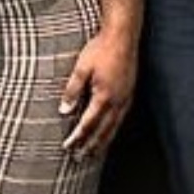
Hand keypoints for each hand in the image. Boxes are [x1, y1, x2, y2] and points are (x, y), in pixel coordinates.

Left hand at [60, 25, 138, 159]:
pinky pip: (121, 118)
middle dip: (91, 146)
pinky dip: (113, 130)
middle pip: (103, 131)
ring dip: (103, 142)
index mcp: (104, 96)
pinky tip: (109, 132)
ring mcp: (126, 98)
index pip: (88, 124)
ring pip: (114, 127)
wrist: (123, 34)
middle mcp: (118, 101)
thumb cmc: (101, 48)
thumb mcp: (81, 68)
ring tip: (94, 153)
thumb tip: (64, 111)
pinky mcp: (130, 93)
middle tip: (80, 159)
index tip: (68, 147)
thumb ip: (72, 90)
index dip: (78, 137)